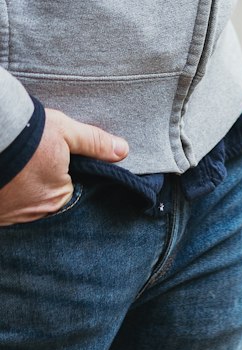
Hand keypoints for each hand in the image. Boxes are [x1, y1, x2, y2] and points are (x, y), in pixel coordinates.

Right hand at [0, 109, 127, 225]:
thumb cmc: (30, 134)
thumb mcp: (68, 132)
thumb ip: (96, 144)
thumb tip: (123, 151)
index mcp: (56, 198)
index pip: (71, 191)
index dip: (68, 175)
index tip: (60, 161)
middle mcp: (31, 214)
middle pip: (46, 200)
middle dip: (44, 184)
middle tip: (37, 162)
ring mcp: (8, 216)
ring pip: (24, 204)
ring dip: (24, 190)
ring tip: (23, 167)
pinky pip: (6, 206)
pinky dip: (8, 194)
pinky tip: (9, 177)